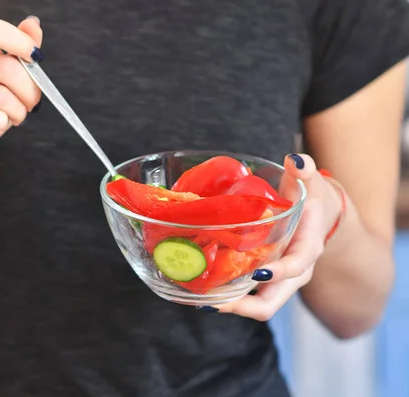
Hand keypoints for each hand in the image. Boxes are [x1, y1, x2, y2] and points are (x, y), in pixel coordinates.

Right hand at [0, 17, 42, 166]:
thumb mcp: (9, 72)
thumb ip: (21, 47)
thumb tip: (32, 24)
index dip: (20, 42)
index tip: (36, 58)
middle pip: (5, 68)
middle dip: (29, 90)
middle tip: (32, 102)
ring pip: (0, 96)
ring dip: (19, 110)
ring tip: (17, 114)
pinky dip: (2, 122)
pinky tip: (1, 122)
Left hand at [211, 154, 342, 320]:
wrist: (320, 219)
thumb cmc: (313, 200)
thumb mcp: (312, 184)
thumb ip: (304, 171)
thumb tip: (294, 161)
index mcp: (308, 249)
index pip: (297, 266)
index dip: (280, 272)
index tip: (258, 273)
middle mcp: (295, 273)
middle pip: (272, 302)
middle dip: (244, 306)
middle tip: (213, 302)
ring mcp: (279, 281)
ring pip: (257, 305)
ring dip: (231, 305)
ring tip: (201, 299)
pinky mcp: (265, 281)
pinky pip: (248, 296)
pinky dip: (228, 296)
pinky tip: (203, 290)